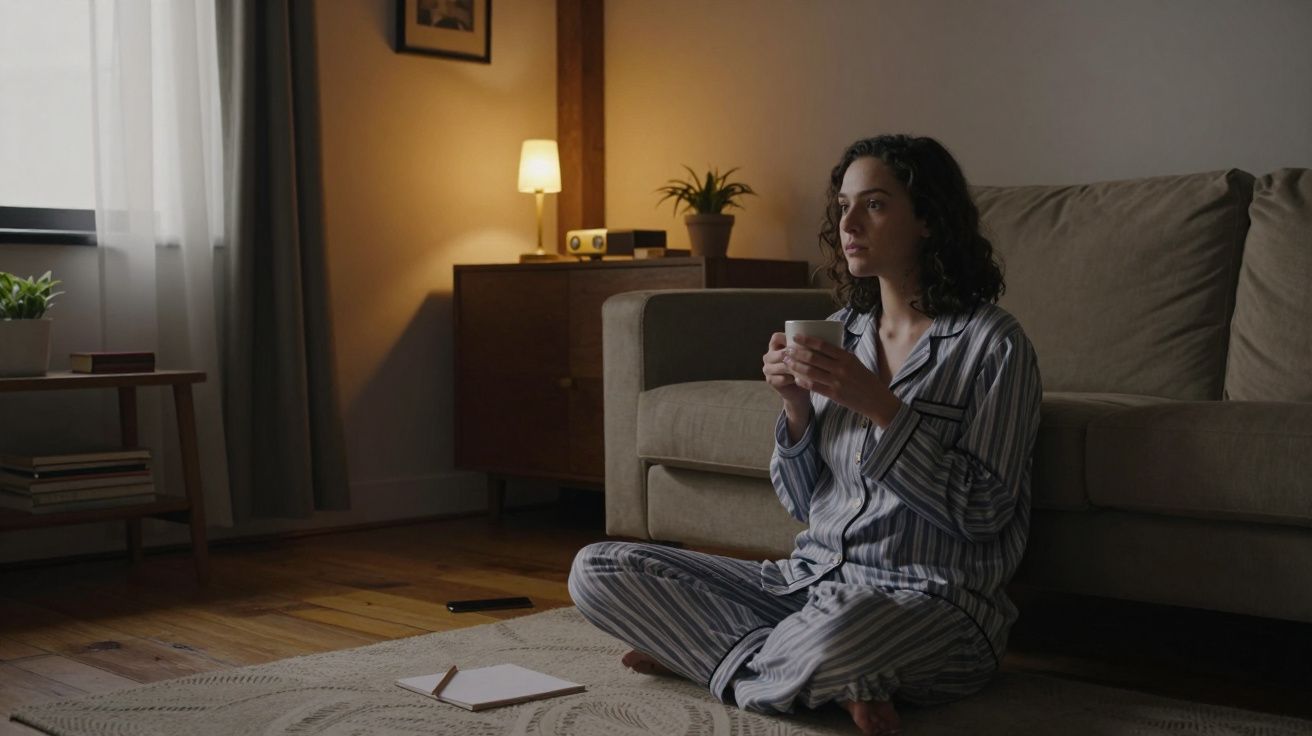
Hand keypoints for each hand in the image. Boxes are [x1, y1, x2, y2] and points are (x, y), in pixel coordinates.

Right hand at [763, 332, 809, 408]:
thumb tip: (819, 335)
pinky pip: (782, 378)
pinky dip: (793, 379)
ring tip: (810, 370)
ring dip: (796, 368)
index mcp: (775, 346)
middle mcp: (768, 356)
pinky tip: (801, 379)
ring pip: (782, 365)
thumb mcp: (804, 355)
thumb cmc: (803, 368)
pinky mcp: (770, 380)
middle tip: (812, 359)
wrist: (798, 389)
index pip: (776, 337)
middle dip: (797, 356)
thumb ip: (805, 346)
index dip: (788, 338)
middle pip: (781, 353)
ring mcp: (767, 368)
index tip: (802, 343)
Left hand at [784, 335, 900, 425]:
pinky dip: (803, 381)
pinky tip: (795, 378)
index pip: (823, 345)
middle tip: (786, 350)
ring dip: (796, 366)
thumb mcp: (855, 363)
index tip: (796, 337)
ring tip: (787, 362)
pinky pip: (814, 386)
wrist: (876, 400)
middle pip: (813, 358)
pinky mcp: (834, 394)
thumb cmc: (865, 379)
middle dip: (796, 353)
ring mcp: (837, 382)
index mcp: (847, 357)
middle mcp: (841, 368)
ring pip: (810, 372)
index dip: (807, 340)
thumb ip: (840, 356)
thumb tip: (821, 346)